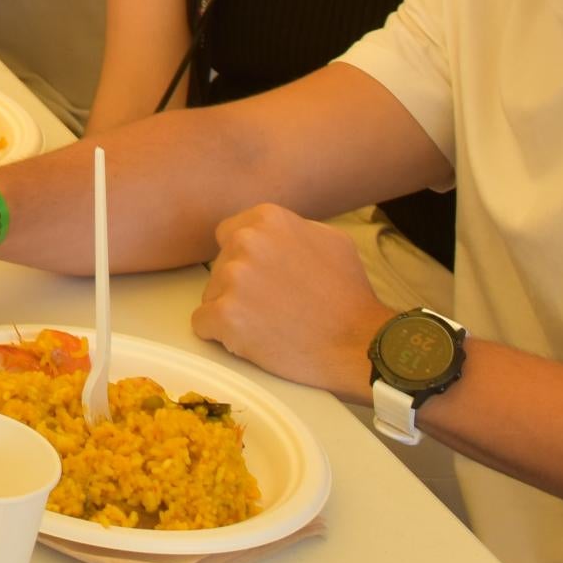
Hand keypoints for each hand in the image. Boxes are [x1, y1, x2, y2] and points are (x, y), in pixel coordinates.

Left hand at [188, 204, 391, 402]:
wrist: (359, 343)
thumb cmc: (349, 295)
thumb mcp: (330, 239)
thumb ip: (291, 228)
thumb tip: (269, 233)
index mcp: (267, 219)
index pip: (229, 235)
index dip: (244, 260)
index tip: (261, 278)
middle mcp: (246, 242)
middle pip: (220, 266)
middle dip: (238, 286)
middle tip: (271, 306)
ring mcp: (232, 279)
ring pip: (211, 294)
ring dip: (231, 310)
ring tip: (268, 324)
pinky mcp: (225, 316)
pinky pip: (202, 323)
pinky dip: (220, 334)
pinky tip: (250, 339)